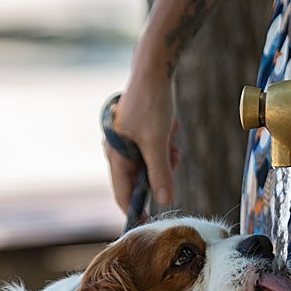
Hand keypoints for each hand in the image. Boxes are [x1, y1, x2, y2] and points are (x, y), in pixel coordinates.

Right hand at [105, 69, 179, 213]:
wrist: (154, 69)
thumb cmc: (152, 104)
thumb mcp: (159, 142)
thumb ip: (161, 173)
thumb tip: (165, 201)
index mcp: (116, 156)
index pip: (122, 194)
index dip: (135, 210)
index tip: (150, 222)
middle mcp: (118, 151)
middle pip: (138, 179)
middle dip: (160, 174)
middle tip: (174, 161)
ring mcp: (127, 141)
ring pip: (148, 164)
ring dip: (165, 158)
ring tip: (173, 141)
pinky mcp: (137, 132)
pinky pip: (153, 149)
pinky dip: (164, 145)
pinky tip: (172, 130)